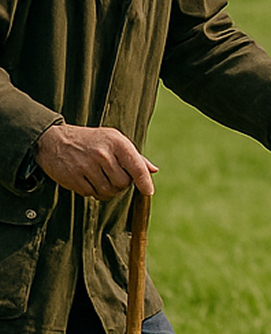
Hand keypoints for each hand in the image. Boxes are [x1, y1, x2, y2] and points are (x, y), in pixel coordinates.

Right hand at [35, 124, 157, 198]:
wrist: (53, 139)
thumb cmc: (90, 141)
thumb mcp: (114, 140)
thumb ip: (134, 156)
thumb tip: (153, 170)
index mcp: (116, 142)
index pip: (137, 167)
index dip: (145, 182)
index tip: (148, 192)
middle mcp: (102, 154)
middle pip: (123, 183)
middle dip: (121, 185)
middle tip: (113, 176)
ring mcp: (86, 166)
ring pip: (108, 191)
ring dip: (108, 190)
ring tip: (101, 178)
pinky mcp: (73, 177)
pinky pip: (91, 194)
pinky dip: (93, 192)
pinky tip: (88, 180)